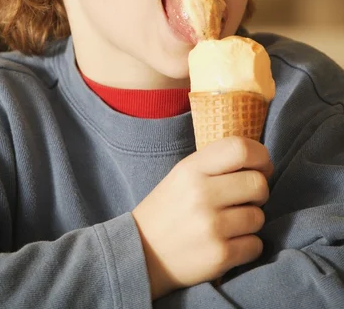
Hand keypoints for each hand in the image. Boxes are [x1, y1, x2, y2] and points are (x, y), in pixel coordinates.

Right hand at [132, 136, 272, 299]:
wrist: (141, 254)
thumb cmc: (169, 209)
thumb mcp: (183, 174)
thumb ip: (216, 163)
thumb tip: (262, 162)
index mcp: (191, 169)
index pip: (240, 149)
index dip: (260, 156)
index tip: (261, 166)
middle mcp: (201, 194)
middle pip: (258, 183)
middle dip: (258, 192)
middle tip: (245, 199)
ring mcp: (211, 226)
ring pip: (259, 217)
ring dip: (250, 221)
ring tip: (229, 223)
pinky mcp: (219, 256)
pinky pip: (256, 245)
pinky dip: (248, 246)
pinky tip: (228, 243)